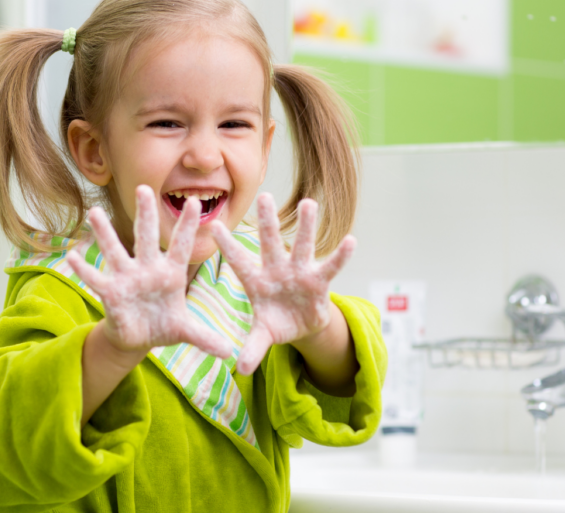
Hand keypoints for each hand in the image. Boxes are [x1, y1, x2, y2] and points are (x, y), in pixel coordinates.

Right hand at [66, 185, 231, 358]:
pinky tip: (72, 256)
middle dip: (145, 214)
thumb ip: (204, 337)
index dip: (187, 226)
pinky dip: (84, 269)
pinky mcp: (110, 293)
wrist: (138, 339)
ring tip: (94, 213)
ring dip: (104, 234)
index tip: (193, 202)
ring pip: (115, 251)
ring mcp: (127, 279)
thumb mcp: (185, 332)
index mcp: (170, 274)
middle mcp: (147, 269)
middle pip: (146, 237)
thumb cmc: (163, 326)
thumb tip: (229, 353)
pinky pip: (96, 279)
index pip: (180, 245)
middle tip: (143, 188)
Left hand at [210, 193, 354, 374]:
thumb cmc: (275, 323)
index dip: (227, 246)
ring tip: (309, 203)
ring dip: (307, 226)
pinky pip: (331, 267)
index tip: (213, 226)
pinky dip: (340, 256)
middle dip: (267, 221)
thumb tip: (239, 370)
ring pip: (303, 246)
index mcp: (256, 281)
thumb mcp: (262, 336)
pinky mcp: (320, 282)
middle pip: (270, 243)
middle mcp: (277, 270)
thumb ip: (252, 348)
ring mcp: (299, 273)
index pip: (238, 261)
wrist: (300, 326)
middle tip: (264, 195)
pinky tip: (351, 240)